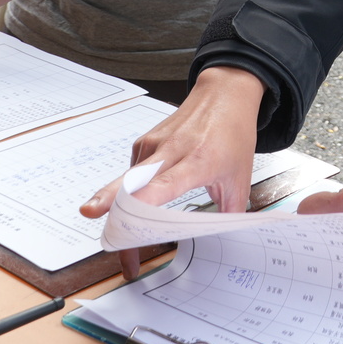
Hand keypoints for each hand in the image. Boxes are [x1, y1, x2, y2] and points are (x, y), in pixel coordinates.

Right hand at [80, 66, 264, 277]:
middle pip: (131, 181)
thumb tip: (223, 245)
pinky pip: (130, 177)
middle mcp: (170, 150)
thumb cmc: (233, 134)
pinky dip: (128, 199)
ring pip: (124, 184)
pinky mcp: (143, 145)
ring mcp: (152, 145)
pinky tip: (137, 213)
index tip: (124, 219)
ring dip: (121, 217)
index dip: (143, 203)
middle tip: (102, 233)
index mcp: (198, 160)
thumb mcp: (240, 178)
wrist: (224, 94)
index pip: (165, 184)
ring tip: (127, 249)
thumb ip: (229, 214)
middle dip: (109, 205)